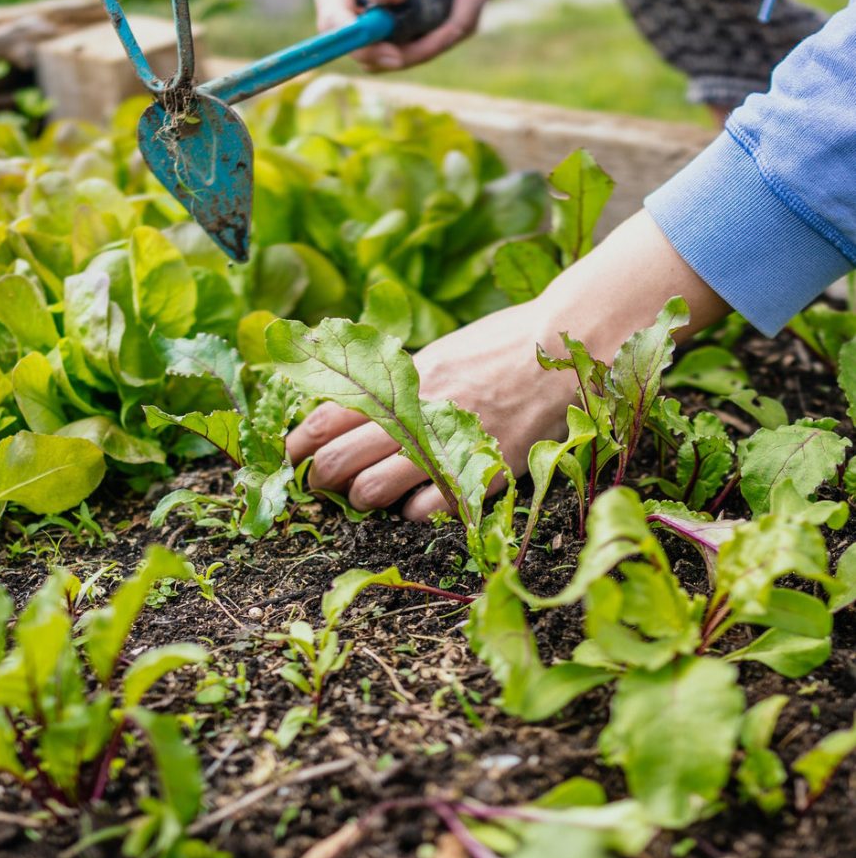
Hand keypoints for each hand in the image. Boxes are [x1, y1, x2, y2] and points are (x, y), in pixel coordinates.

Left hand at [286, 212, 729, 520]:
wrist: (563, 345)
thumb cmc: (501, 347)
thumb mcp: (439, 353)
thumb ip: (397, 382)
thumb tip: (351, 405)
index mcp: (401, 378)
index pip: (326, 415)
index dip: (300, 443)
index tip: (293, 455)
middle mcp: (415, 410)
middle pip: (339, 459)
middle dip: (322, 478)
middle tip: (323, 485)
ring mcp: (445, 442)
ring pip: (372, 490)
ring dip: (364, 499)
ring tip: (369, 496)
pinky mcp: (479, 470)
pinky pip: (426, 511)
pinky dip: (414, 513)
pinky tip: (419, 504)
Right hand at [312, 0, 490, 70]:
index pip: (334, 23)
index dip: (360, 44)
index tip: (394, 53)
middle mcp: (352, 9)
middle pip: (370, 53)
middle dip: (416, 48)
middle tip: (456, 22)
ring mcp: (377, 28)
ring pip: (403, 58)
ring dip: (443, 37)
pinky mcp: (402, 38)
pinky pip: (427, 50)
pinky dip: (453, 30)